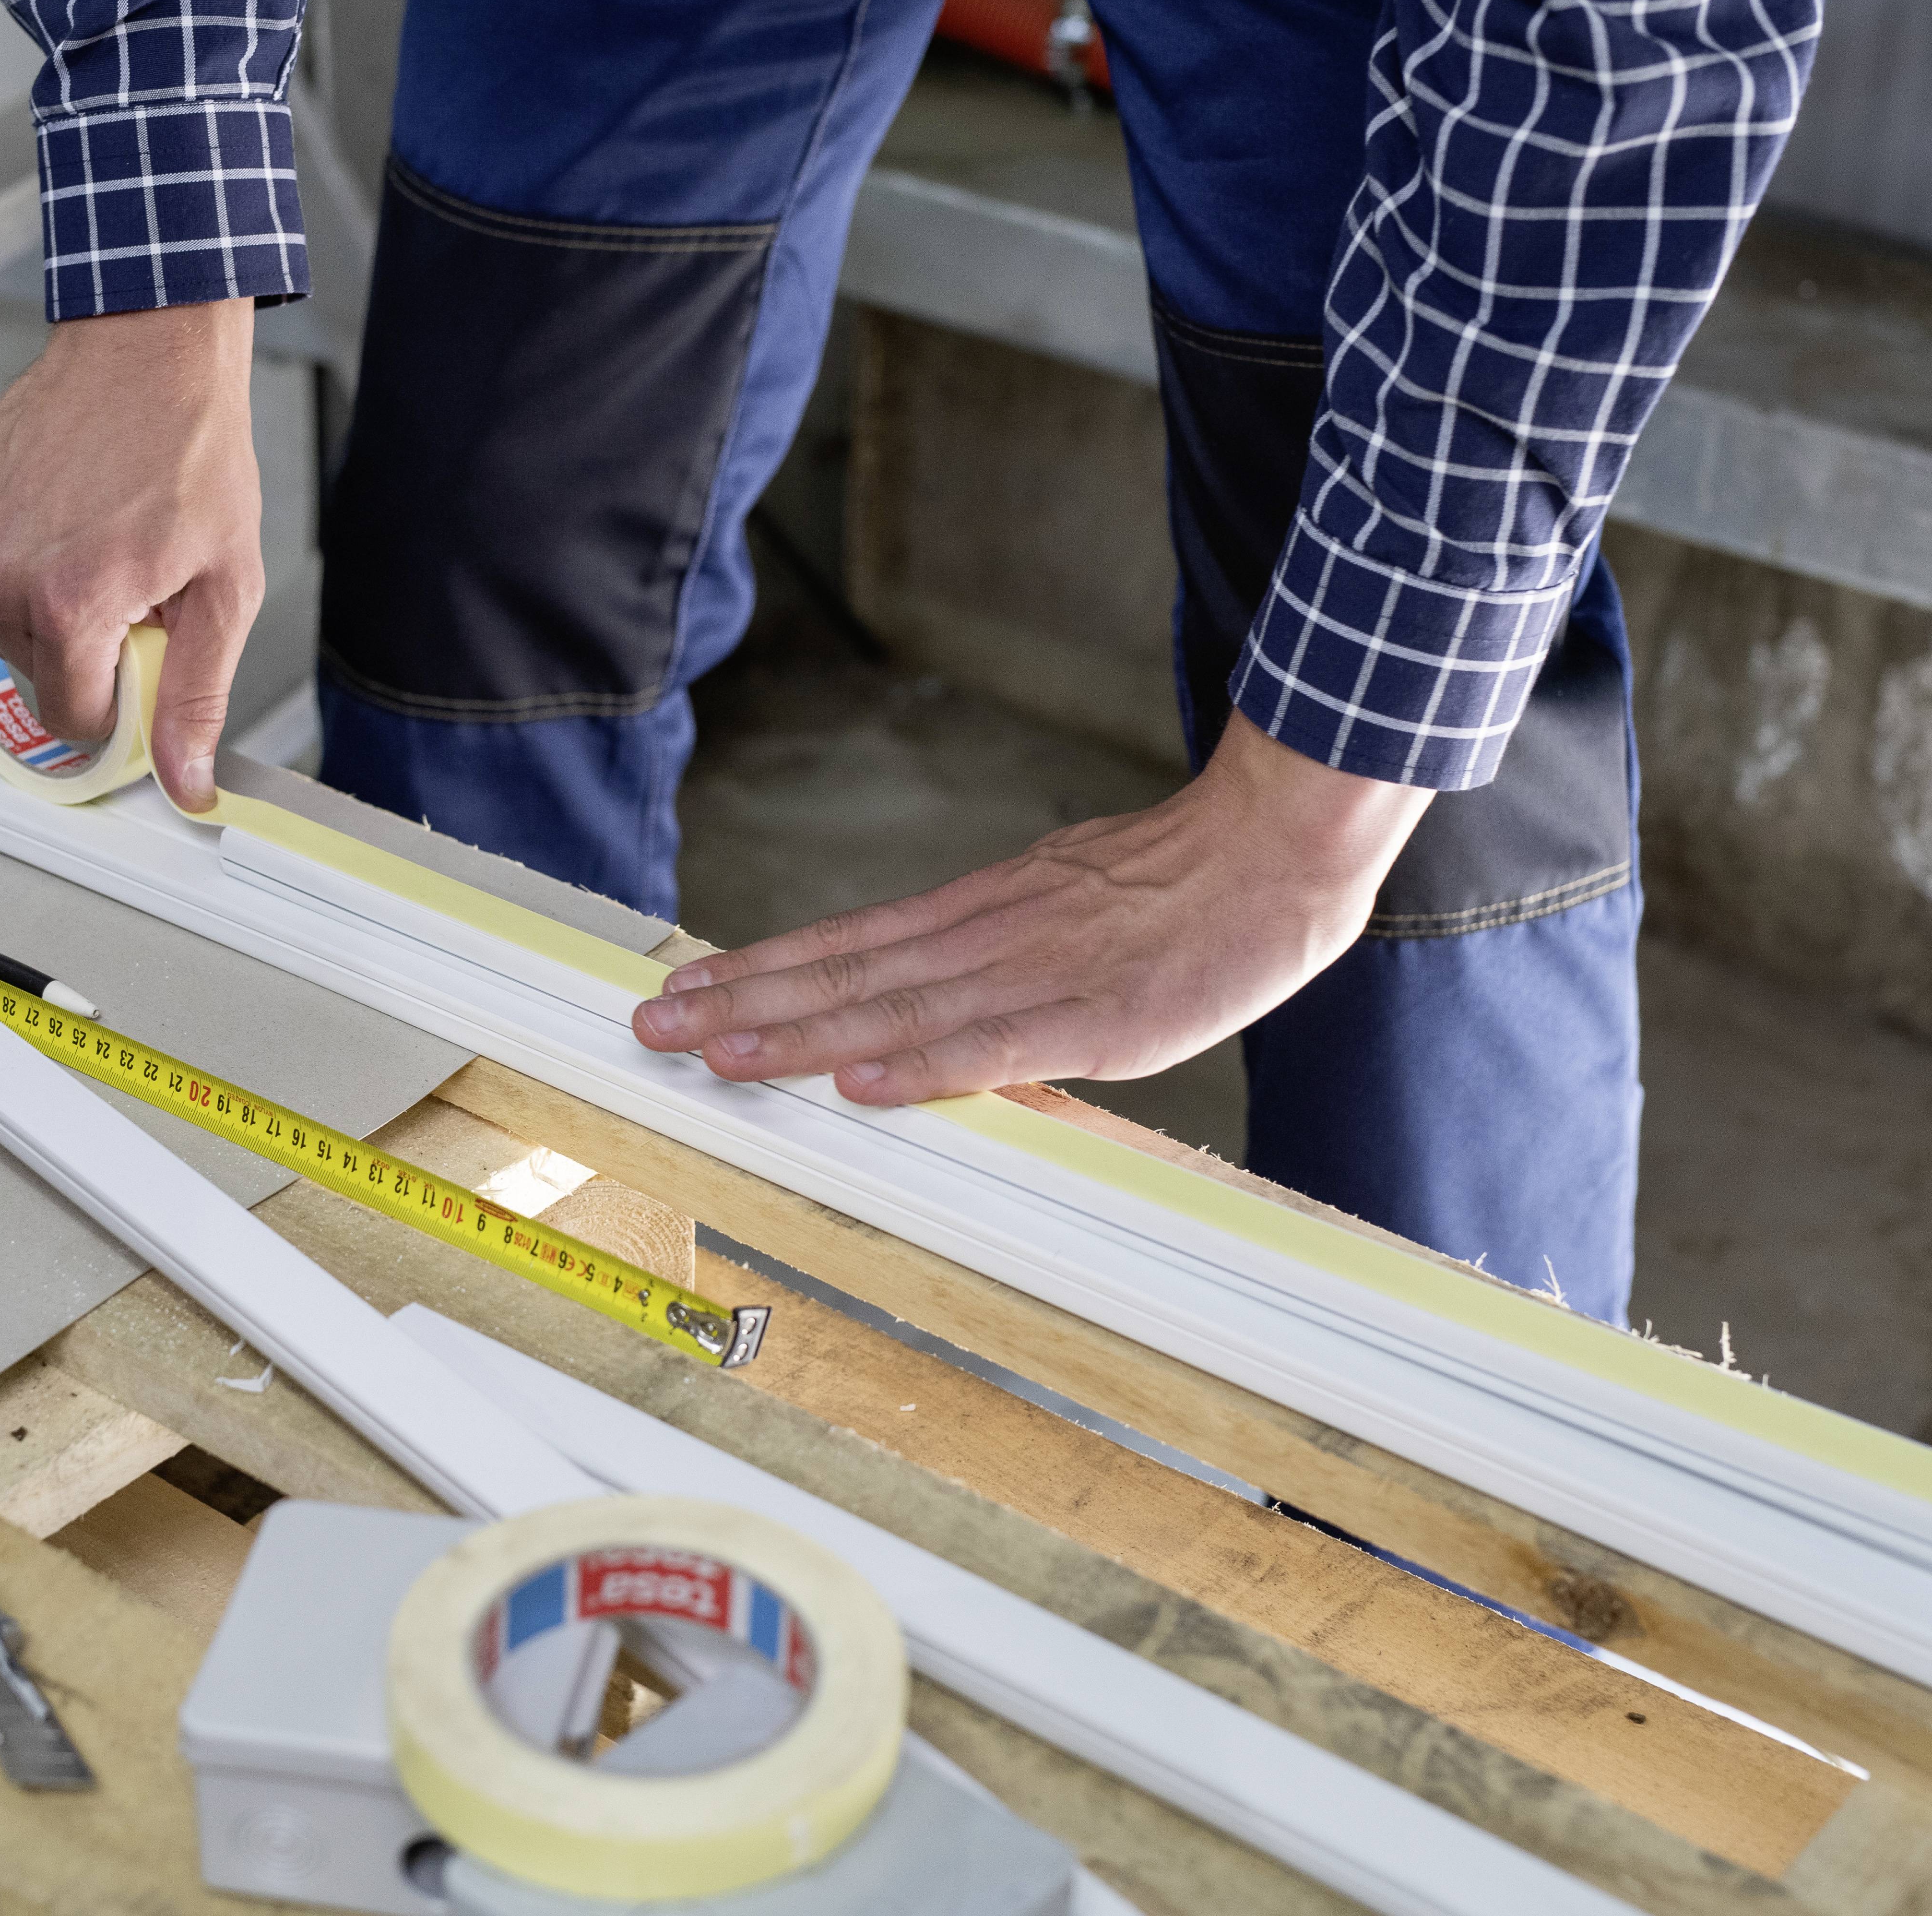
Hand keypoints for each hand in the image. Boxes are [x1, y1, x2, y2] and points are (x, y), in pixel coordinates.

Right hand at [0, 300, 260, 811]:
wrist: (150, 358)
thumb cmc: (192, 457)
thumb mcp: (226, 588)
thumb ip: (197, 694)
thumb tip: (185, 782)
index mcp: (72, 604)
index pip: (73, 716)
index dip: (113, 699)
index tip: (134, 659)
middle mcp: (1, 574)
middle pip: (32, 673)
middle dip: (79, 647)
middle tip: (120, 583)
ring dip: (30, 611)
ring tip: (80, 548)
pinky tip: (19, 547)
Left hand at [630, 714, 1431, 1104]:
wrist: (1276, 847)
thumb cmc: (1182, 881)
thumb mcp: (1066, 900)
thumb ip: (996, 947)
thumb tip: (931, 999)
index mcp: (981, 910)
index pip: (846, 941)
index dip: (760, 967)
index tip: (684, 988)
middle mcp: (987, 935)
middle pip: (845, 973)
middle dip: (744, 1003)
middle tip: (655, 1026)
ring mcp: (1036, 974)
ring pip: (895, 1008)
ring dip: (800, 1036)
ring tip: (717, 1054)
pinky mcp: (1093, 1017)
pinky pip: (993, 1046)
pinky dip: (922, 1066)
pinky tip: (859, 1084)